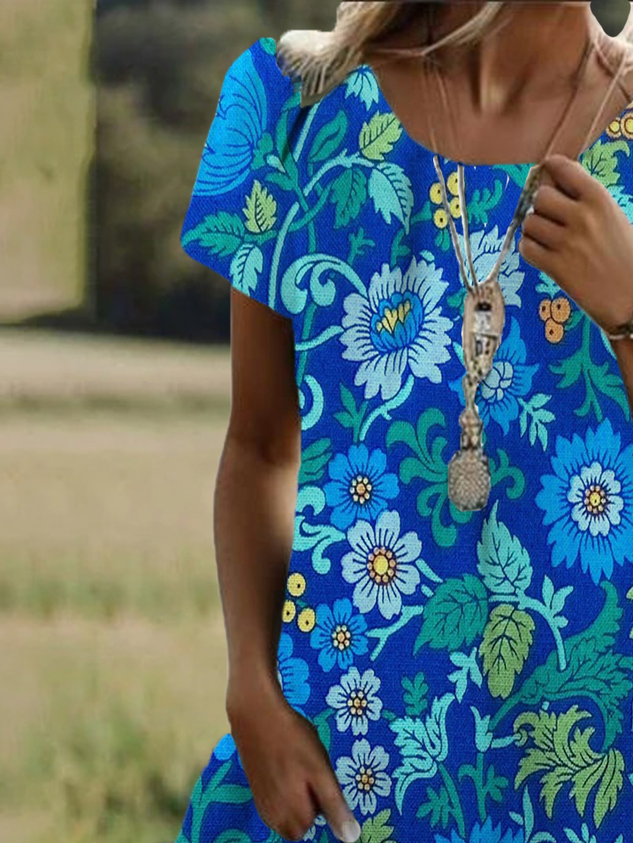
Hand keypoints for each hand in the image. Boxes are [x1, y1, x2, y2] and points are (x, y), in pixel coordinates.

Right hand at [227, 675, 361, 842]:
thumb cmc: (293, 741)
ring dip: (294, 797)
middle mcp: (273, 818)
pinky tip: (282, 766)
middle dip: (308, 801)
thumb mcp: (321, 771)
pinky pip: (275, 803)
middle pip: (301, 822)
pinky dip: (281, 791)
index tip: (317, 777)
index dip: (321, 800)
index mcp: (292, 816)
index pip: (316, 823)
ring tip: (294, 767)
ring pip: (287, 813)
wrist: (257, 715)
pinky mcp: (255, 791)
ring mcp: (262, 805)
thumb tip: (351, 838)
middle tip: (306, 771)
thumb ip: (334, 806)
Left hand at [518, 152, 632, 335]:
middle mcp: (581, 217)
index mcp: (599, 199)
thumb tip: (555, 183)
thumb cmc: (626, 256)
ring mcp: (566, 243)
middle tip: (551, 217)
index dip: (551, 171)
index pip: (562, 168)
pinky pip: (526, 248)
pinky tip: (542, 253)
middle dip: (542, 206)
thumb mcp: (613, 217)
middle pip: (540, 196)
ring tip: (548, 238)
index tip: (548, 175)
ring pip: (530, 222)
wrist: (631, 297)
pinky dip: (530, 249)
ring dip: (534, 229)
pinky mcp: (555, 267)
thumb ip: (587, 201)